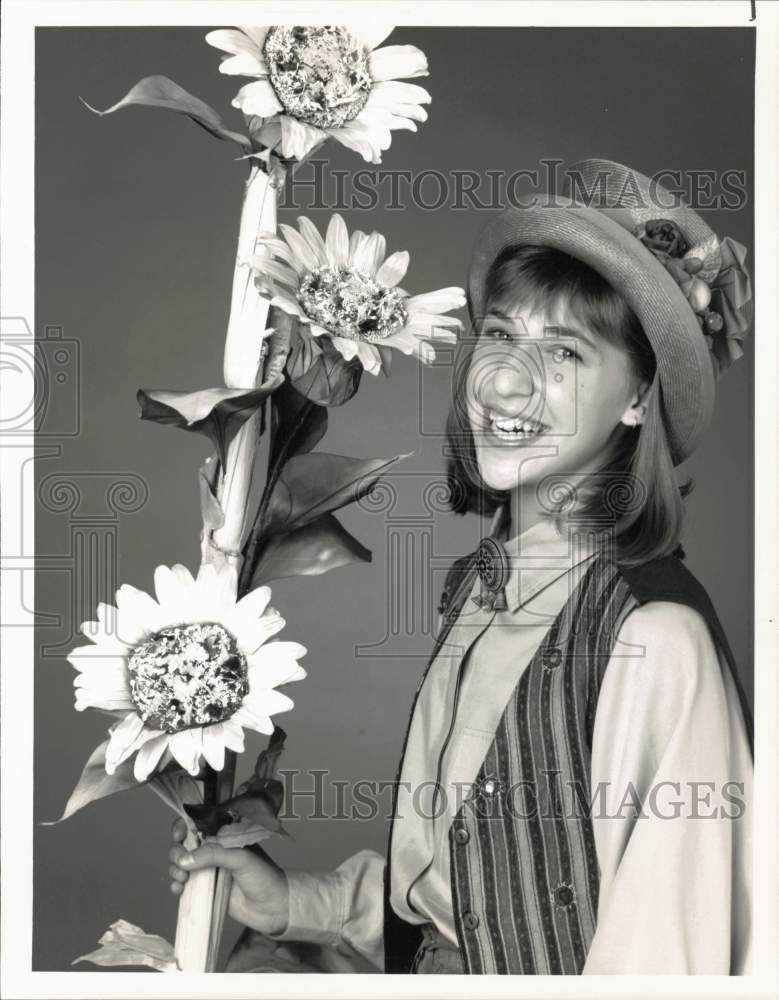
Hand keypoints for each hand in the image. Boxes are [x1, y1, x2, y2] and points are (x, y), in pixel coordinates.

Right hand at [168, 818, 289, 936]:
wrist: (272, 908)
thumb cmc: (263, 876)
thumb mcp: (241, 859)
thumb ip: (214, 854)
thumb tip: (184, 859)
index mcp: (225, 835)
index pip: (199, 824)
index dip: (185, 825)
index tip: (179, 834)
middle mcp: (214, 850)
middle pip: (185, 843)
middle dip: (177, 851)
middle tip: (180, 862)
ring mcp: (208, 869)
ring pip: (181, 863)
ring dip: (175, 868)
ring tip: (182, 879)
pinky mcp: (205, 888)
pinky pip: (184, 884)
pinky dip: (176, 885)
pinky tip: (179, 890)